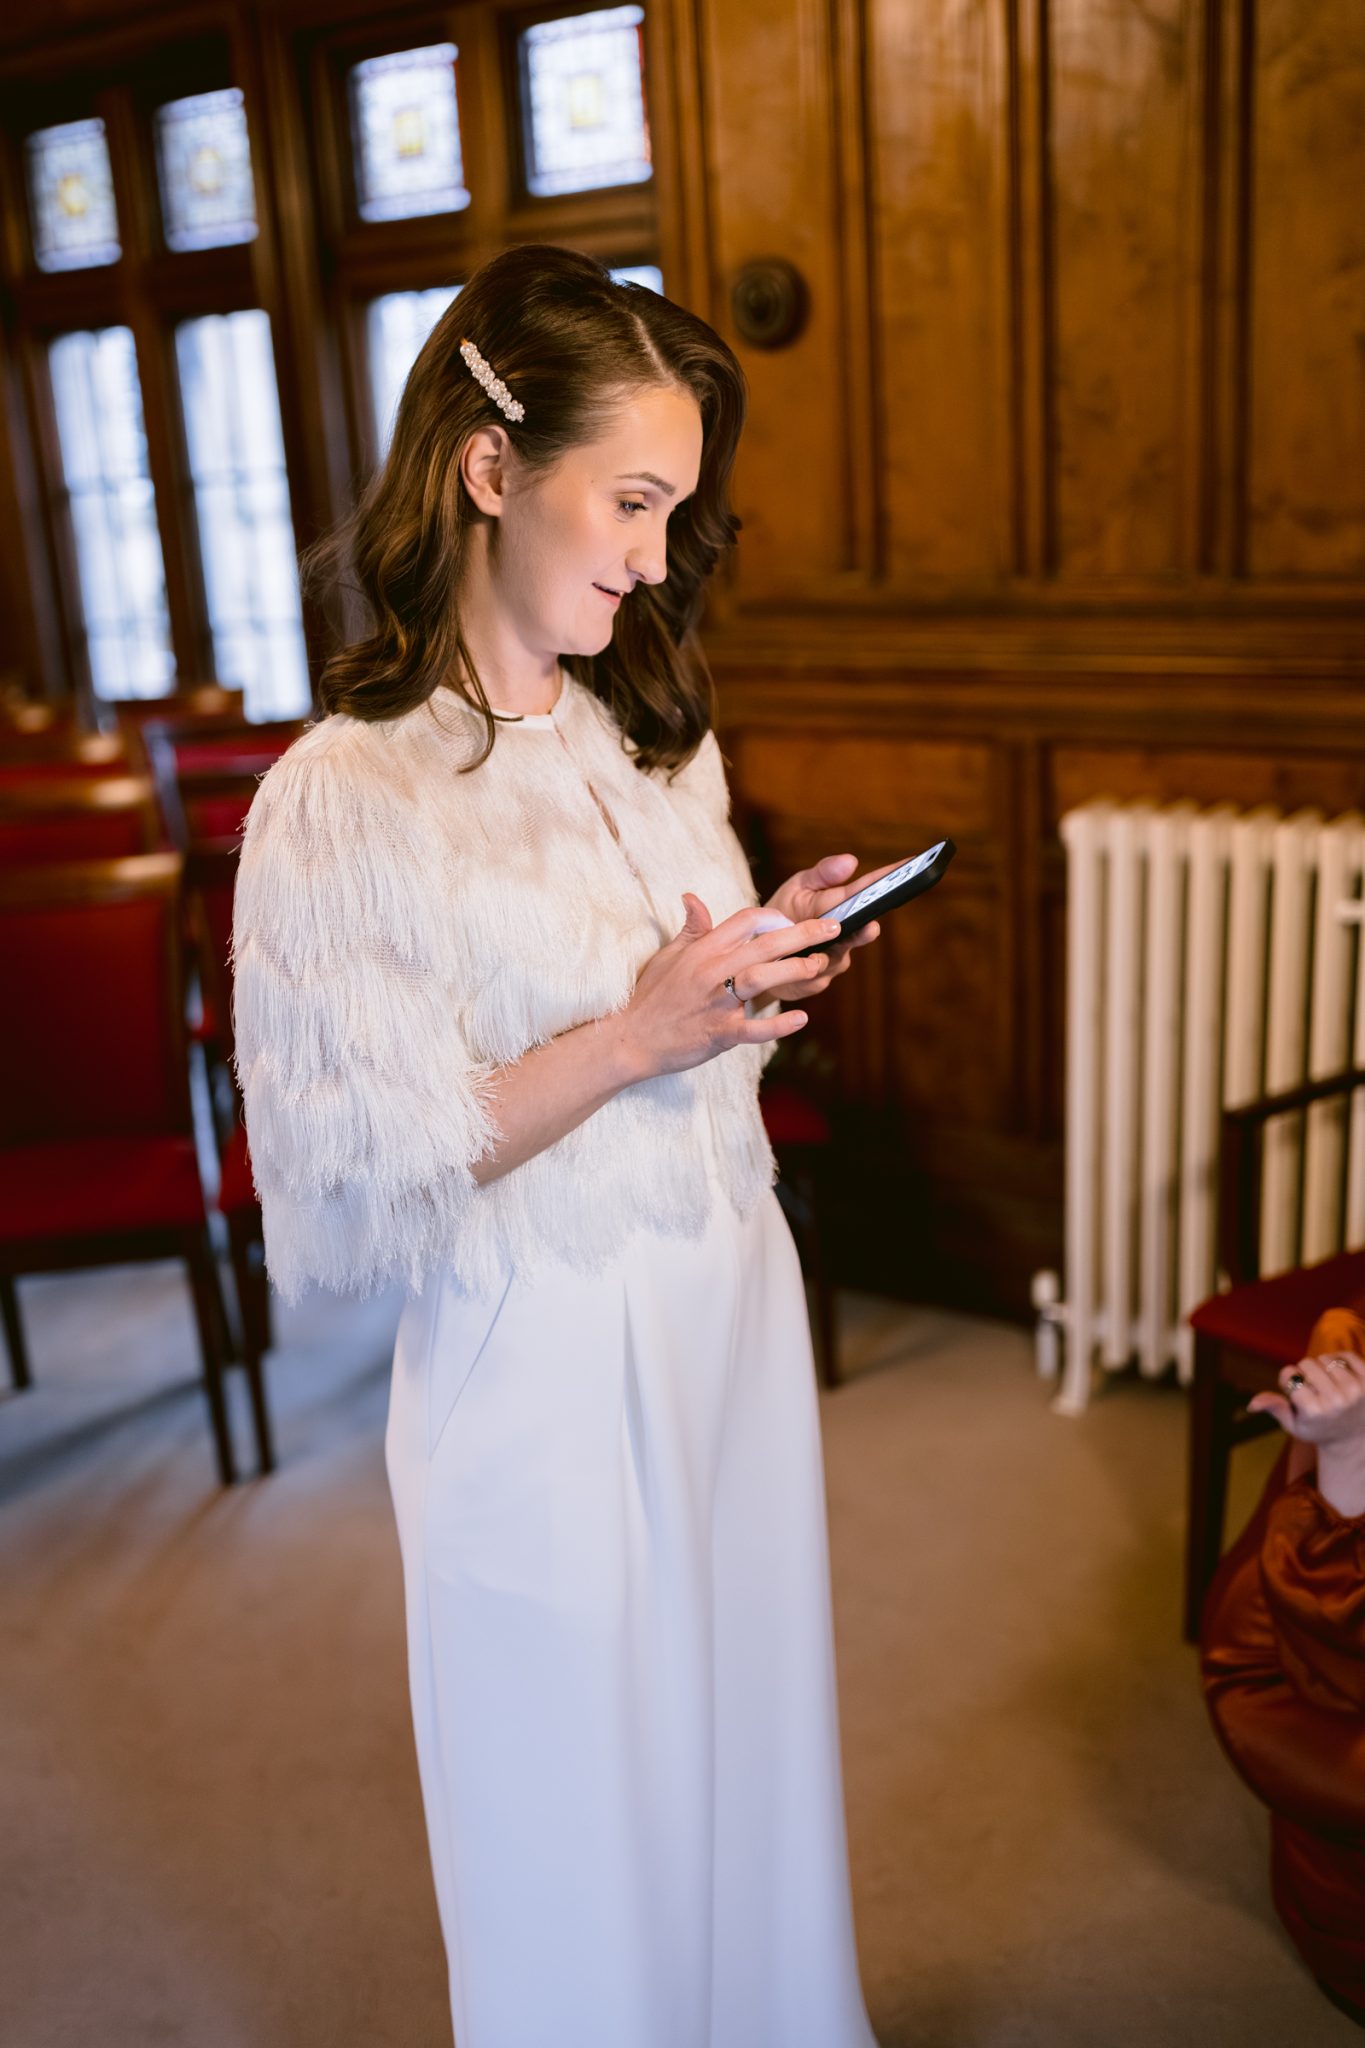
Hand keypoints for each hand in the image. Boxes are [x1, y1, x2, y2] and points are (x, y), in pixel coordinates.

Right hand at [621, 894, 841, 1079]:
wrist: (630, 1038)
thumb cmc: (650, 996)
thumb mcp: (668, 956)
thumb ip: (691, 929)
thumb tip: (692, 897)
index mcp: (702, 950)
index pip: (744, 920)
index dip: (773, 916)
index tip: (793, 920)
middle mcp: (711, 972)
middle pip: (764, 945)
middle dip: (803, 934)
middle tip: (832, 927)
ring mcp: (715, 1003)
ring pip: (762, 979)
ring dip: (795, 971)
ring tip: (820, 966)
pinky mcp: (718, 1034)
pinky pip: (753, 1029)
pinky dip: (778, 1025)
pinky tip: (801, 1019)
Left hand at [760, 852, 893, 1005]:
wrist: (759, 947)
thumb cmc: (785, 911)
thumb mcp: (800, 886)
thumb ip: (823, 874)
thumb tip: (851, 861)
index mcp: (844, 904)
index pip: (872, 890)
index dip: (893, 878)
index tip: (911, 867)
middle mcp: (846, 934)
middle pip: (861, 932)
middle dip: (864, 931)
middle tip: (870, 927)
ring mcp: (834, 958)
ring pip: (838, 958)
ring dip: (829, 954)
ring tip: (818, 951)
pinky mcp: (817, 980)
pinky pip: (815, 977)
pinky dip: (805, 969)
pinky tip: (794, 966)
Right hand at [1248, 1349, 1364, 1444]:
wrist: (1355, 1438)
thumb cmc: (1320, 1429)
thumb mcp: (1294, 1425)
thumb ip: (1275, 1409)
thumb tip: (1251, 1404)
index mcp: (1314, 1411)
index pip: (1289, 1375)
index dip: (1289, 1380)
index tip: (1296, 1391)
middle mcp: (1336, 1401)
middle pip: (1307, 1363)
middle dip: (1305, 1372)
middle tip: (1313, 1388)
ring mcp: (1355, 1390)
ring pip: (1326, 1358)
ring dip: (1323, 1366)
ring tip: (1327, 1382)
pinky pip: (1346, 1355)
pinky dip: (1340, 1360)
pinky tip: (1340, 1375)